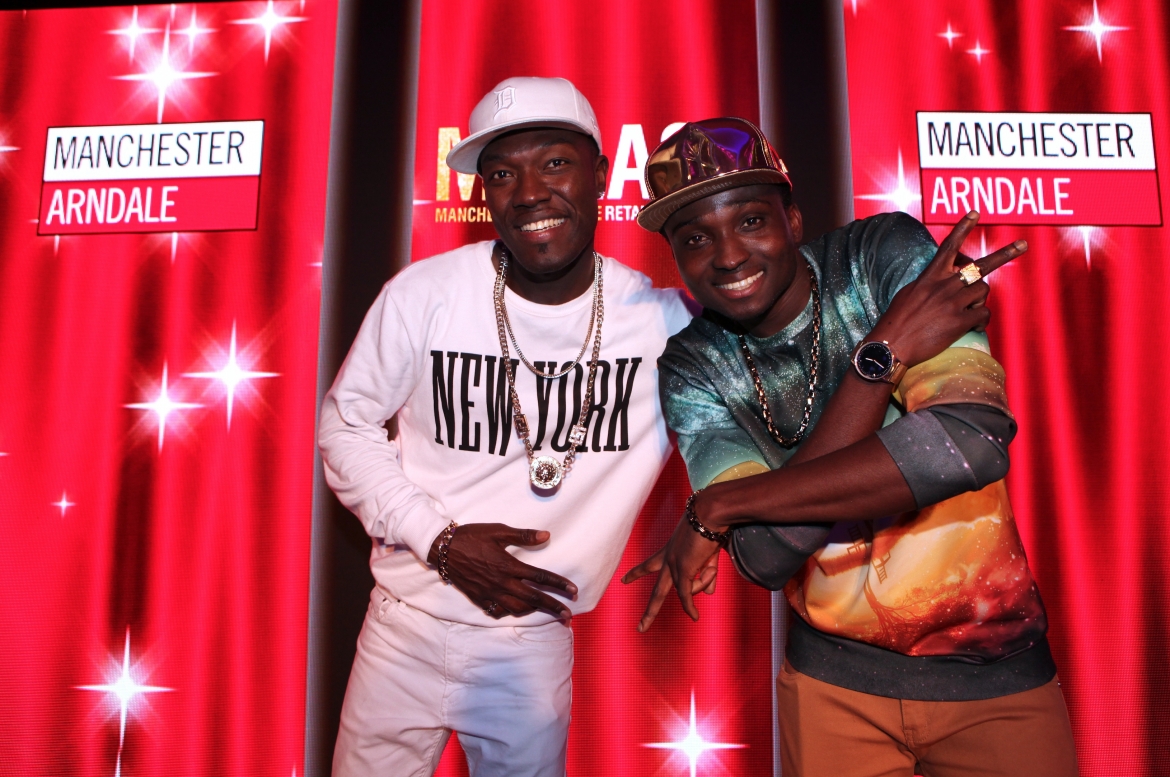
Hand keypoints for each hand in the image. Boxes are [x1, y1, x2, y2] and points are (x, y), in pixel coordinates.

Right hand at [429, 523, 577, 620]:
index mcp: (508, 565)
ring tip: (546, 612)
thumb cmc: (472, 536)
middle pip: (533, 599)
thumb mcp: (498, 530)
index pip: (540, 577)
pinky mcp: (479, 598)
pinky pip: (498, 611)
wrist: (443, 549)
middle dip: (553, 607)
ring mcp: (490, 593)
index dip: (558, 584)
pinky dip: (509, 613)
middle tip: (568, 614)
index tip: (573, 591)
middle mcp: (501, 583)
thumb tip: (546, 536)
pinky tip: (516, 610)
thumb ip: (523, 536)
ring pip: (516, 609)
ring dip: (534, 612)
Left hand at [620, 508, 721, 631]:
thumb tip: (709, 594)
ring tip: (711, 561)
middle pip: (657, 592)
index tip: (623, 580)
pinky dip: (690, 607)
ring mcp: (673, 566)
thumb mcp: (708, 556)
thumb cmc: (709, 529)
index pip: (648, 564)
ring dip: (704, 580)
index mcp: (669, 551)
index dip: (637, 573)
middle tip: (640, 628)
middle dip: (650, 612)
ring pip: (686, 591)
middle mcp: (667, 560)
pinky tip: (694, 617)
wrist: (709, 514)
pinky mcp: (682, 569)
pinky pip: (686, 595)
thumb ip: (707, 576)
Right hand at [870, 211, 1024, 367]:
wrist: (891, 346)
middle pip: (981, 266)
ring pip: (983, 291)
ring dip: (980, 300)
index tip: (975, 213)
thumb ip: (930, 283)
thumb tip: (944, 279)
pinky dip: (980, 321)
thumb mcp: (910, 293)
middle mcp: (944, 286)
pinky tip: (972, 326)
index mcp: (930, 276)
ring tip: (969, 312)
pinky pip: (982, 314)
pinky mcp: (959, 322)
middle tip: (1023, 245)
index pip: (949, 246)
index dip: (963, 228)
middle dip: (1005, 254)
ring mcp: (953, 303)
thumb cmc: (896, 321)